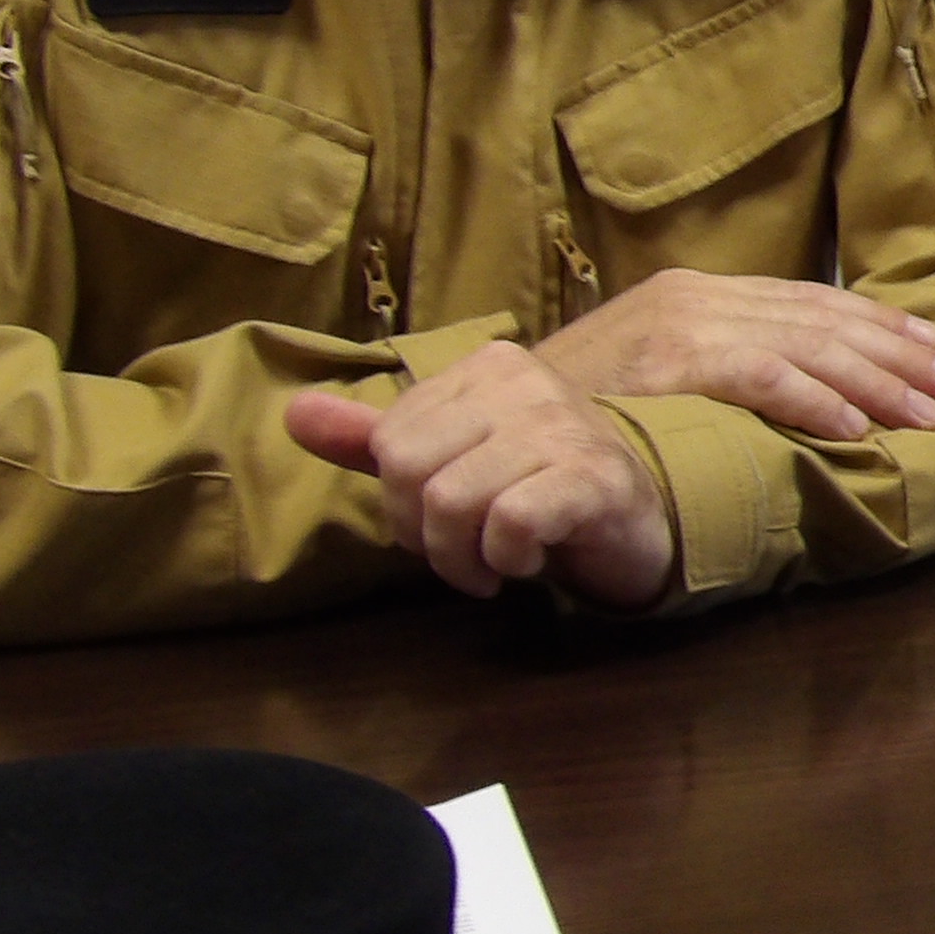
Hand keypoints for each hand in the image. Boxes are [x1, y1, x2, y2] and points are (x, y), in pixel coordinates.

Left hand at [286, 348, 677, 608]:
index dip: (400, 500)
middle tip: (461, 552)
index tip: (440, 521)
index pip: (391, 440)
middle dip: (422, 533)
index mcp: (487, 368)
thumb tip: (293, 413)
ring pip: (451, 502)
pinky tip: (525, 560)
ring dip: (461, 558)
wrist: (642, 517)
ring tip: (489, 565)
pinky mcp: (592, 477)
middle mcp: (524, 383)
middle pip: (409, 470)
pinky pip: (508, 524)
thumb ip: (375, 437)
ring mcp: (562, 426)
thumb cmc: (541, 485)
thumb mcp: (453, 456)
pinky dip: (506, 559)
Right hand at [529, 267, 934, 442]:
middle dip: (897, 355)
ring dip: (874, 383)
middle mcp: (698, 295)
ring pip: (805, 346)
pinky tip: (856, 429)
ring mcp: (683, 323)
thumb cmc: (581, 403)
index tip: (934, 350)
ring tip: (927, 415)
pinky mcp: (668, 360)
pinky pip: (760, 377)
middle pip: (821, 320)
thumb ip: (722, 365)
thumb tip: (800, 384)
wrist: (497, 410)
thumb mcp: (656, 370)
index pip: (809, 302)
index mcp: (700, 293)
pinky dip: (812, 400)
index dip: (878, 326)